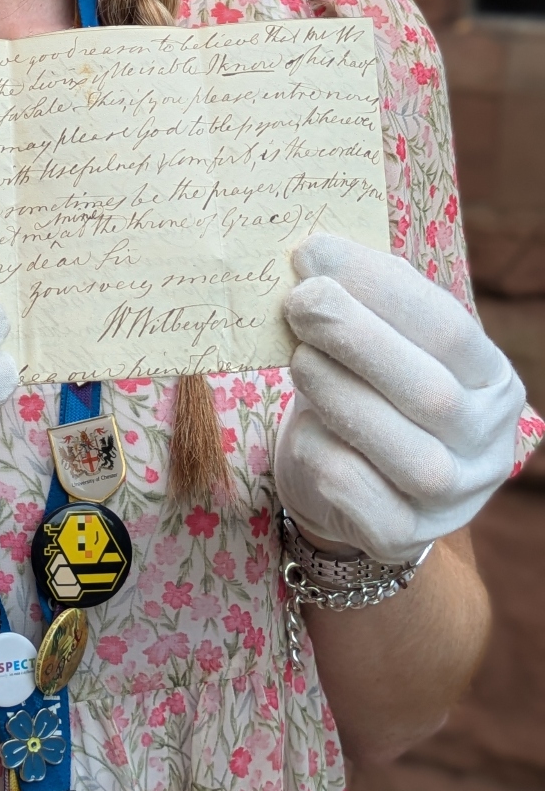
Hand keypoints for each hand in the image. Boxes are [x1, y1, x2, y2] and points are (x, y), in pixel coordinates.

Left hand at [274, 234, 524, 563]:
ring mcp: (451, 499)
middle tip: (299, 301)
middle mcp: (486, 444)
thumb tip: (314, 254)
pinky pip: (359, 492)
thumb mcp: (373, 341)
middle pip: (431, 393)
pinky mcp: (400, 535)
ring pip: (406, 452)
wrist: (342, 480)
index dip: (380, 287)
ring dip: (339, 394)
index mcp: (491, 381)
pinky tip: (306, 428)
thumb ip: (357, 301)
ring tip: (299, 359)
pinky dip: (324, 452)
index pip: (449, 329)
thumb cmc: (361, 389)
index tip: (316, 254)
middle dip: (357, 338)